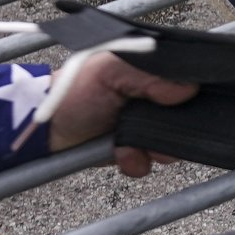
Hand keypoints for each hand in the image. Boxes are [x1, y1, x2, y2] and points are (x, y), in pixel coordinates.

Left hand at [45, 50, 196, 152]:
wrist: (44, 130)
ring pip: (172, 144)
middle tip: (151, 130)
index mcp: (150, 71)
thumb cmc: (72, 92)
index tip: (181, 105)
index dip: (190, 95)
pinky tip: (121, 154)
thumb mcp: (111, 71)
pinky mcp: (133, 149)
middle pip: (185, 117)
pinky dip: (137, 161)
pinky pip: (150, 162)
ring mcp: (144, 125)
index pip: (187, 81)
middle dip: (171, 129)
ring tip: (128, 144)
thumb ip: (149, 76)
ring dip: (153, 148)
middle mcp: (152, 98)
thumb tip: (187, 88)